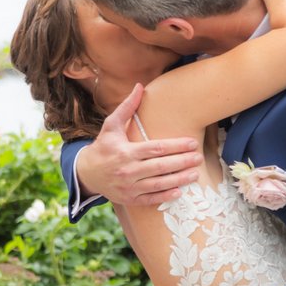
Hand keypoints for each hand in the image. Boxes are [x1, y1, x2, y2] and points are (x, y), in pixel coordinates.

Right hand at [74, 84, 203, 205]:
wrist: (86, 173)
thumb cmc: (103, 146)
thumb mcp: (111, 125)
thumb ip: (127, 107)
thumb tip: (139, 86)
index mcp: (125, 151)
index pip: (156, 148)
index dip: (176, 146)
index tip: (192, 143)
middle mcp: (127, 170)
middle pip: (161, 166)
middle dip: (182, 162)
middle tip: (199, 158)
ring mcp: (128, 187)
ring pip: (158, 184)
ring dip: (179, 179)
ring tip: (195, 174)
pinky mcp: (129, 199)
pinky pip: (150, 199)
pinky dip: (165, 196)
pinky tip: (179, 191)